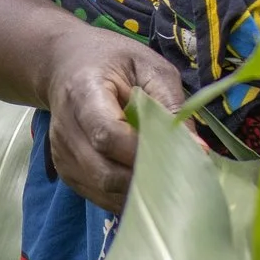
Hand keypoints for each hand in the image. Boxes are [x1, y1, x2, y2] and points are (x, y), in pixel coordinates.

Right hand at [39, 25, 184, 211]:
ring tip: (169, 184)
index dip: (141, 151)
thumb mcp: (149, 67)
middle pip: (104, 171)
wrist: (68, 65)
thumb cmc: (115, 62)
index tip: (176, 156)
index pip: (107, 134)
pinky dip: (125, 196)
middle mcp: (66, 128)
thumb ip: (171, 104)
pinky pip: (98, 195)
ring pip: (101, 189)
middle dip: (145, 179)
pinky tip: (148, 185)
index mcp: (83, 92)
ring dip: (137, 192)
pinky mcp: (67, 171)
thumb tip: (198, 149)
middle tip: (180, 179)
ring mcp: (62, 154)